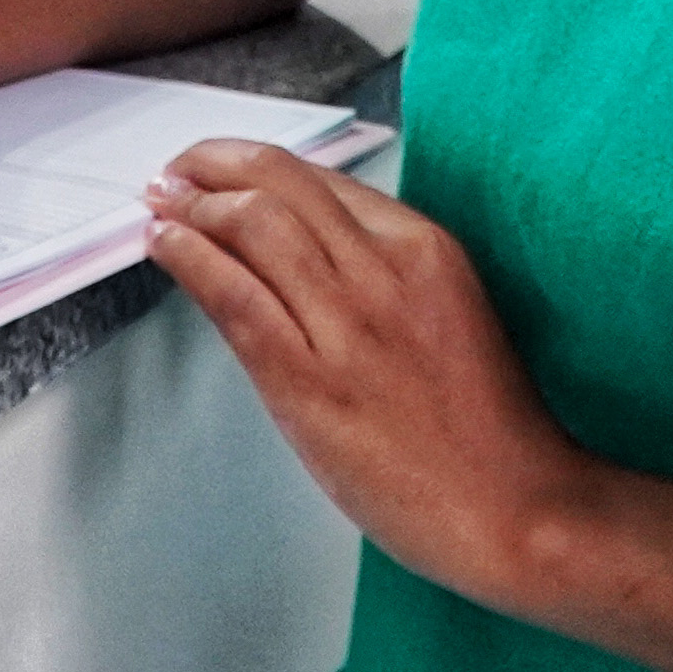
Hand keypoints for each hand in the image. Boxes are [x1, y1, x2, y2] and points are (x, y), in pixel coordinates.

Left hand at [142, 141, 596, 613]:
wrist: (513, 507)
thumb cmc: (484, 428)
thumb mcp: (446, 314)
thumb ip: (383, 275)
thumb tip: (300, 251)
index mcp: (426, 246)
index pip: (320, 179)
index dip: (255, 164)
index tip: (217, 168)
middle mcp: (385, 268)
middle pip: (279, 181)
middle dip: (211, 164)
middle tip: (174, 172)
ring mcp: (347, 322)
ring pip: (252, 224)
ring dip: (191, 205)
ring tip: (159, 204)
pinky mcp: (310, 379)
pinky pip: (236, 295)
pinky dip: (190, 258)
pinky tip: (166, 245)